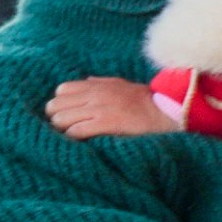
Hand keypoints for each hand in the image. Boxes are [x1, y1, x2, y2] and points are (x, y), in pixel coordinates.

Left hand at [45, 76, 171, 138]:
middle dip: (57, 117)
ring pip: (61, 119)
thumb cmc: (145, 101)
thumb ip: (102, 83)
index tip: (68, 113)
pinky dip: (73, 137)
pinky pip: (75, 131)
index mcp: (97, 85)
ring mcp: (99, 108)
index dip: (62, 103)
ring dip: (64, 129)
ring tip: (73, 135)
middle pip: (56, 106)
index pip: (62, 90)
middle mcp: (94, 95)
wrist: (165, 112)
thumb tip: (87, 80)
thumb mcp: (122, 85)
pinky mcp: (105, 123)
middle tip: (67, 127)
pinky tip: (81, 140)